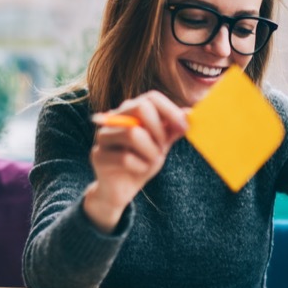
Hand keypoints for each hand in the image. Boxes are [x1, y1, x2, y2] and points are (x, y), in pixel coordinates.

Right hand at [83, 91, 187, 232]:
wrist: (120, 190)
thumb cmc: (140, 163)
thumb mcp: (161, 146)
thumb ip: (172, 130)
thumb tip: (188, 112)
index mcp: (131, 111)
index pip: (152, 97)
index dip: (171, 110)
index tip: (184, 127)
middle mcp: (114, 118)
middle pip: (140, 107)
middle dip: (158, 130)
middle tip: (162, 147)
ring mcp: (103, 136)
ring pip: (133, 133)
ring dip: (150, 151)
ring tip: (151, 161)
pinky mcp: (98, 155)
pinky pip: (125, 158)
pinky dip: (140, 166)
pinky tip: (139, 170)